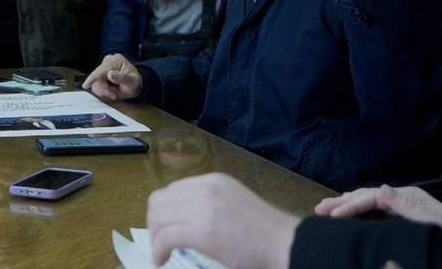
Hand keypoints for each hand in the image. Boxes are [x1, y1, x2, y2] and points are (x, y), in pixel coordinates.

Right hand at [81, 53, 142, 99]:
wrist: (135, 85)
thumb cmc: (135, 83)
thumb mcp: (132, 82)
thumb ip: (122, 78)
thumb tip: (110, 74)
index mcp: (116, 60)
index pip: (101, 70)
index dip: (93, 78)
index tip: (85, 85)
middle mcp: (107, 62)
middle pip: (97, 78)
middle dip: (104, 89)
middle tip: (114, 94)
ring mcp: (103, 68)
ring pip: (95, 82)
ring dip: (104, 91)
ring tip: (114, 93)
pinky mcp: (100, 74)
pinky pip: (96, 84)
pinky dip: (103, 91)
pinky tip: (110, 91)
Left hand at [148, 173, 298, 268]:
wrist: (287, 243)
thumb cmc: (266, 232)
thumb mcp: (234, 204)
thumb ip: (210, 204)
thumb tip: (185, 218)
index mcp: (214, 181)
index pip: (173, 190)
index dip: (165, 211)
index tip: (166, 227)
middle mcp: (205, 188)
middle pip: (159, 200)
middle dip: (154, 222)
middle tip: (160, 241)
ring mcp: (202, 208)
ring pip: (158, 217)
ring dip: (154, 236)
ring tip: (161, 252)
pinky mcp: (201, 231)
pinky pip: (164, 237)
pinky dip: (158, 249)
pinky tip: (162, 259)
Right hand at [315, 184, 441, 232]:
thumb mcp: (432, 220)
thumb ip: (407, 206)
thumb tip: (381, 188)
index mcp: (407, 197)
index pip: (372, 197)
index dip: (350, 205)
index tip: (332, 215)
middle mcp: (401, 197)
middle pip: (365, 196)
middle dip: (341, 202)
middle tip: (318, 208)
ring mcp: (400, 205)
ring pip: (366, 200)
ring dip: (344, 203)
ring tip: (324, 207)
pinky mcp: (400, 215)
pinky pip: (372, 209)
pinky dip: (355, 208)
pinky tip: (345, 210)